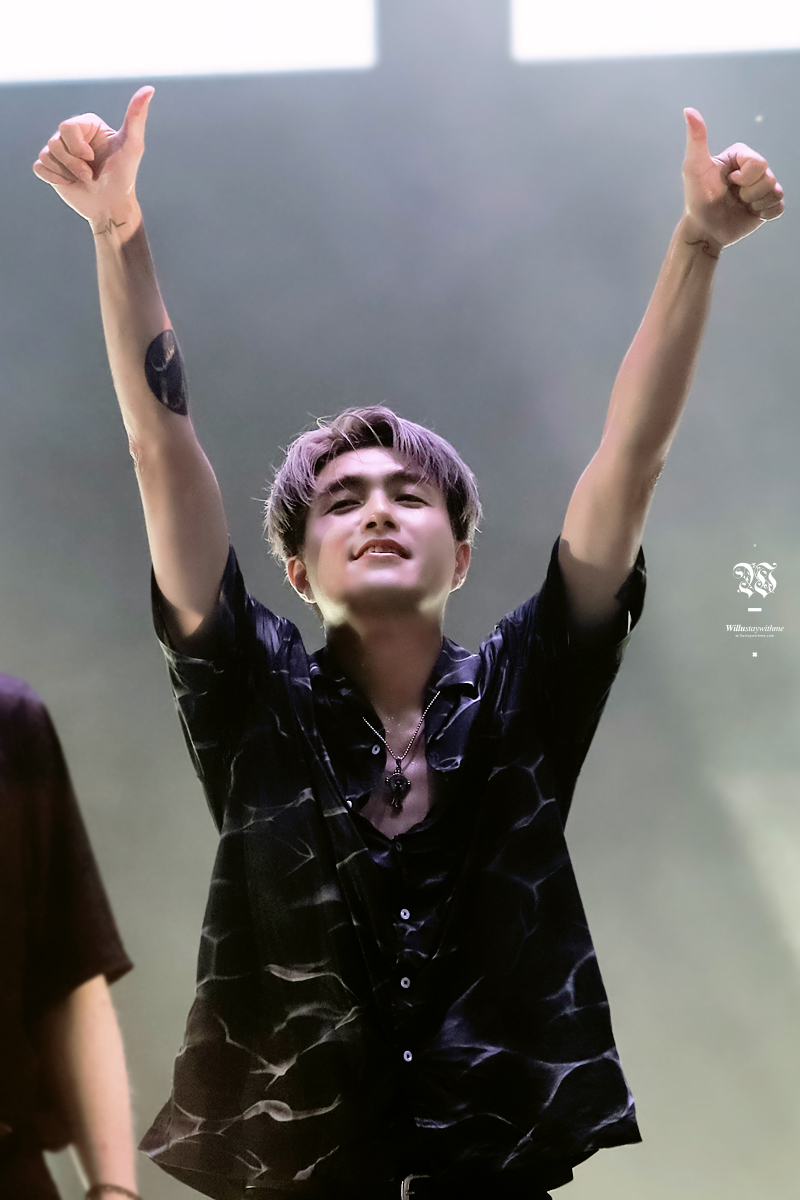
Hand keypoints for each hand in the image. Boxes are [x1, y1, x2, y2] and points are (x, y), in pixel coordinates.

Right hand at [33, 86, 153, 231]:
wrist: (112, 207)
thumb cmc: (124, 177)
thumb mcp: (133, 146)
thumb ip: (136, 117)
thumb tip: (149, 88)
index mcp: (87, 125)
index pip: (67, 126)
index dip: (78, 147)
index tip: (94, 158)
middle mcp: (72, 135)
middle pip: (55, 141)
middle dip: (73, 162)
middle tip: (90, 173)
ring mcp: (60, 151)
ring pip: (46, 154)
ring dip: (67, 172)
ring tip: (84, 179)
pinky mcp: (50, 168)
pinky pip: (39, 167)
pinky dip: (55, 178)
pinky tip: (71, 183)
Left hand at [682, 108, 783, 253]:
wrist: (703, 230)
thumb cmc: (697, 199)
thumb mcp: (694, 168)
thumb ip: (696, 139)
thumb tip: (689, 110)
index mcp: (740, 157)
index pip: (758, 162)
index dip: (745, 176)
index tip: (728, 182)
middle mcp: (752, 170)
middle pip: (769, 176)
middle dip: (749, 191)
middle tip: (733, 197)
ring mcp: (760, 188)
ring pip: (775, 191)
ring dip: (755, 203)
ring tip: (739, 205)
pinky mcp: (766, 206)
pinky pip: (779, 207)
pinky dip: (765, 213)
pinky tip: (749, 213)